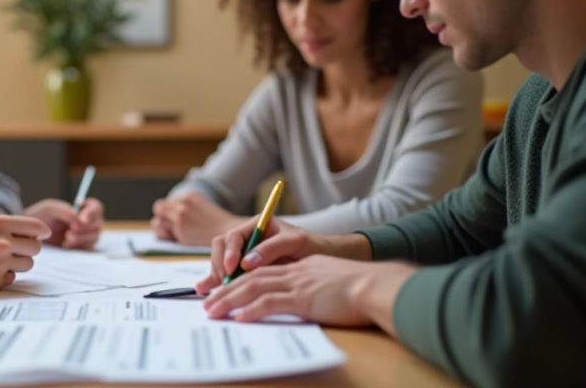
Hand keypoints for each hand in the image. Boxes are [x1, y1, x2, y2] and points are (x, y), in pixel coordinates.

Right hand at [0, 214, 50, 292]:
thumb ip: (7, 226)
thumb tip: (37, 235)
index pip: (36, 226)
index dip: (41, 232)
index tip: (42, 235)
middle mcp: (2, 243)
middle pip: (35, 248)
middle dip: (28, 249)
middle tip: (12, 250)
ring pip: (27, 265)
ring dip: (16, 263)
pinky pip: (11, 279)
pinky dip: (2, 276)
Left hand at [24, 198, 104, 249]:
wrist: (32, 232)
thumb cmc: (41, 216)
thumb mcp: (50, 208)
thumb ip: (65, 210)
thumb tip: (79, 218)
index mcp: (82, 208)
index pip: (97, 208)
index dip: (92, 213)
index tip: (82, 218)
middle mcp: (88, 221)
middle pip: (98, 223)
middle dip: (85, 228)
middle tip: (69, 230)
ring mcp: (86, 235)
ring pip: (95, 237)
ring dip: (82, 238)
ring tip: (67, 237)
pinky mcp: (82, 247)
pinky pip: (89, 248)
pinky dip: (80, 247)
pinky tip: (68, 246)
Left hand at [150, 192, 243, 244]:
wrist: (230, 234)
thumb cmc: (215, 226)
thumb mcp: (201, 209)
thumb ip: (185, 210)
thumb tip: (164, 221)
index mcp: (189, 196)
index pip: (168, 202)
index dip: (169, 213)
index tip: (176, 221)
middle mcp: (183, 202)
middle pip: (159, 208)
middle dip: (163, 218)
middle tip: (172, 228)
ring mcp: (181, 214)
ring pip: (157, 220)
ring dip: (162, 228)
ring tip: (174, 234)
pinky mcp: (180, 228)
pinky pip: (161, 231)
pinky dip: (165, 236)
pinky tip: (177, 239)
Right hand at [196, 216, 365, 294]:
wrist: (328, 261)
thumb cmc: (314, 247)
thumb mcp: (296, 242)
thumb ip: (272, 248)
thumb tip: (247, 262)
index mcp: (257, 226)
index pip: (234, 236)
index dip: (229, 252)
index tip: (233, 267)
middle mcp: (248, 239)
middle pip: (222, 249)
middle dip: (219, 265)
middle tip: (224, 283)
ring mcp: (246, 255)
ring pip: (221, 262)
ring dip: (215, 275)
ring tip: (210, 291)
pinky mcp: (246, 271)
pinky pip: (228, 275)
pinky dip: (218, 283)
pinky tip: (207, 290)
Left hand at [201, 256, 416, 331]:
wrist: (377, 287)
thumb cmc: (362, 290)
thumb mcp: (331, 284)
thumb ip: (314, 288)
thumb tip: (304, 301)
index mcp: (299, 267)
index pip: (262, 271)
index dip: (239, 280)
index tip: (223, 291)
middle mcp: (294, 271)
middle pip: (250, 276)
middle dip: (225, 289)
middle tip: (207, 302)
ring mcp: (297, 282)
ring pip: (253, 286)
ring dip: (229, 299)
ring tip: (212, 311)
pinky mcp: (303, 297)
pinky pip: (270, 301)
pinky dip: (250, 309)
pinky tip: (238, 317)